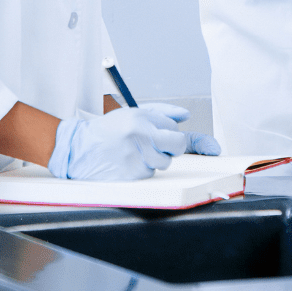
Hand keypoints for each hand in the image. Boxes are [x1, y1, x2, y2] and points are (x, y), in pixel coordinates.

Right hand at [48, 103, 220, 180]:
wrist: (78, 148)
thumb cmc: (109, 130)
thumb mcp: (134, 112)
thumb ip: (163, 112)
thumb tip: (186, 116)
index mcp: (143, 123)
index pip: (178, 134)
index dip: (190, 141)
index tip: (212, 149)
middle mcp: (140, 142)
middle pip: (175, 149)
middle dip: (171, 147)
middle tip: (156, 143)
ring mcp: (135, 161)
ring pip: (163, 164)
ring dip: (155, 158)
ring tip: (136, 151)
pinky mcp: (129, 178)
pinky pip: (149, 175)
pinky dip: (143, 170)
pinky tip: (128, 162)